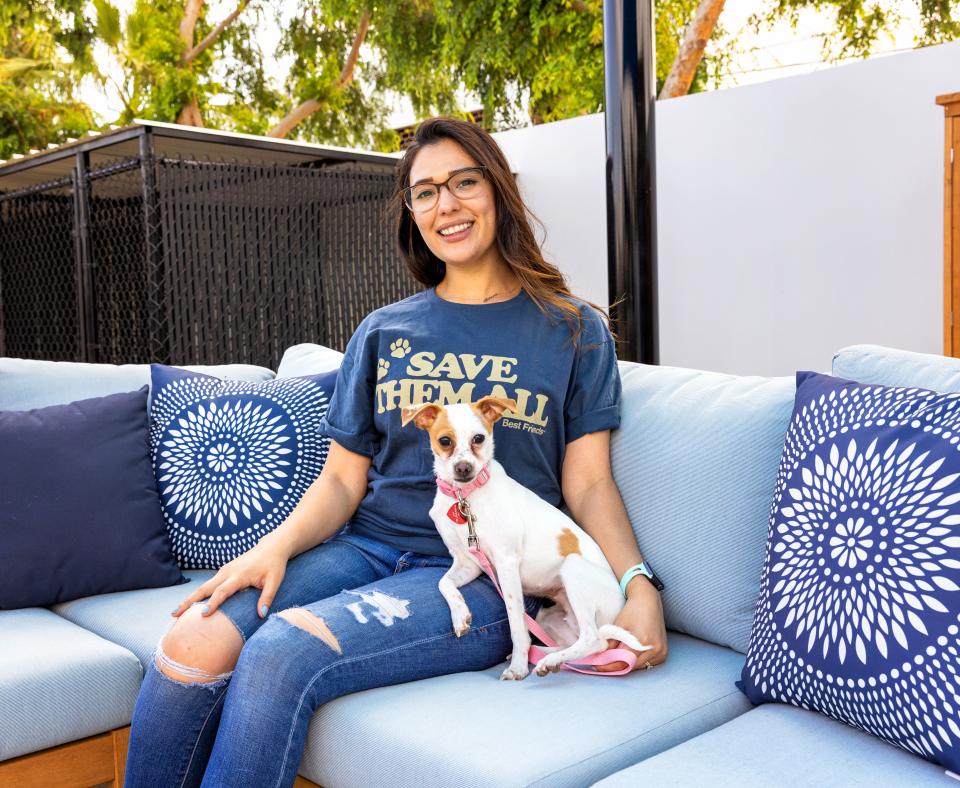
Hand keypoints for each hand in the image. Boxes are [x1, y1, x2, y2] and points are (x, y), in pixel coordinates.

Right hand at [171, 536, 289, 619]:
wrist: (272, 547)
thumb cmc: (274, 565)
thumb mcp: (275, 581)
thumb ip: (267, 597)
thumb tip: (262, 615)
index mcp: (239, 575)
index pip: (223, 591)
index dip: (213, 603)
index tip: (202, 614)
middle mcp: (228, 572)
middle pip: (205, 588)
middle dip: (189, 601)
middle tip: (175, 614)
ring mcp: (224, 571)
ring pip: (203, 586)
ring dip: (190, 598)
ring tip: (176, 613)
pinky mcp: (224, 571)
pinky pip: (208, 584)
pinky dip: (198, 594)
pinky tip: (191, 605)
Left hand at [596, 577, 667, 672]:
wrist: (648, 600)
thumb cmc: (632, 610)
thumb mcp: (618, 626)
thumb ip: (610, 644)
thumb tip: (601, 657)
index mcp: (643, 641)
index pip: (624, 661)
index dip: (610, 666)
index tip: (598, 666)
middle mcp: (655, 648)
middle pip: (632, 666)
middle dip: (617, 665)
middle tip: (603, 663)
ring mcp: (661, 651)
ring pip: (640, 666)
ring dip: (628, 664)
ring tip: (615, 658)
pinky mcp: (664, 652)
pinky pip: (649, 663)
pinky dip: (638, 661)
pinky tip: (630, 655)